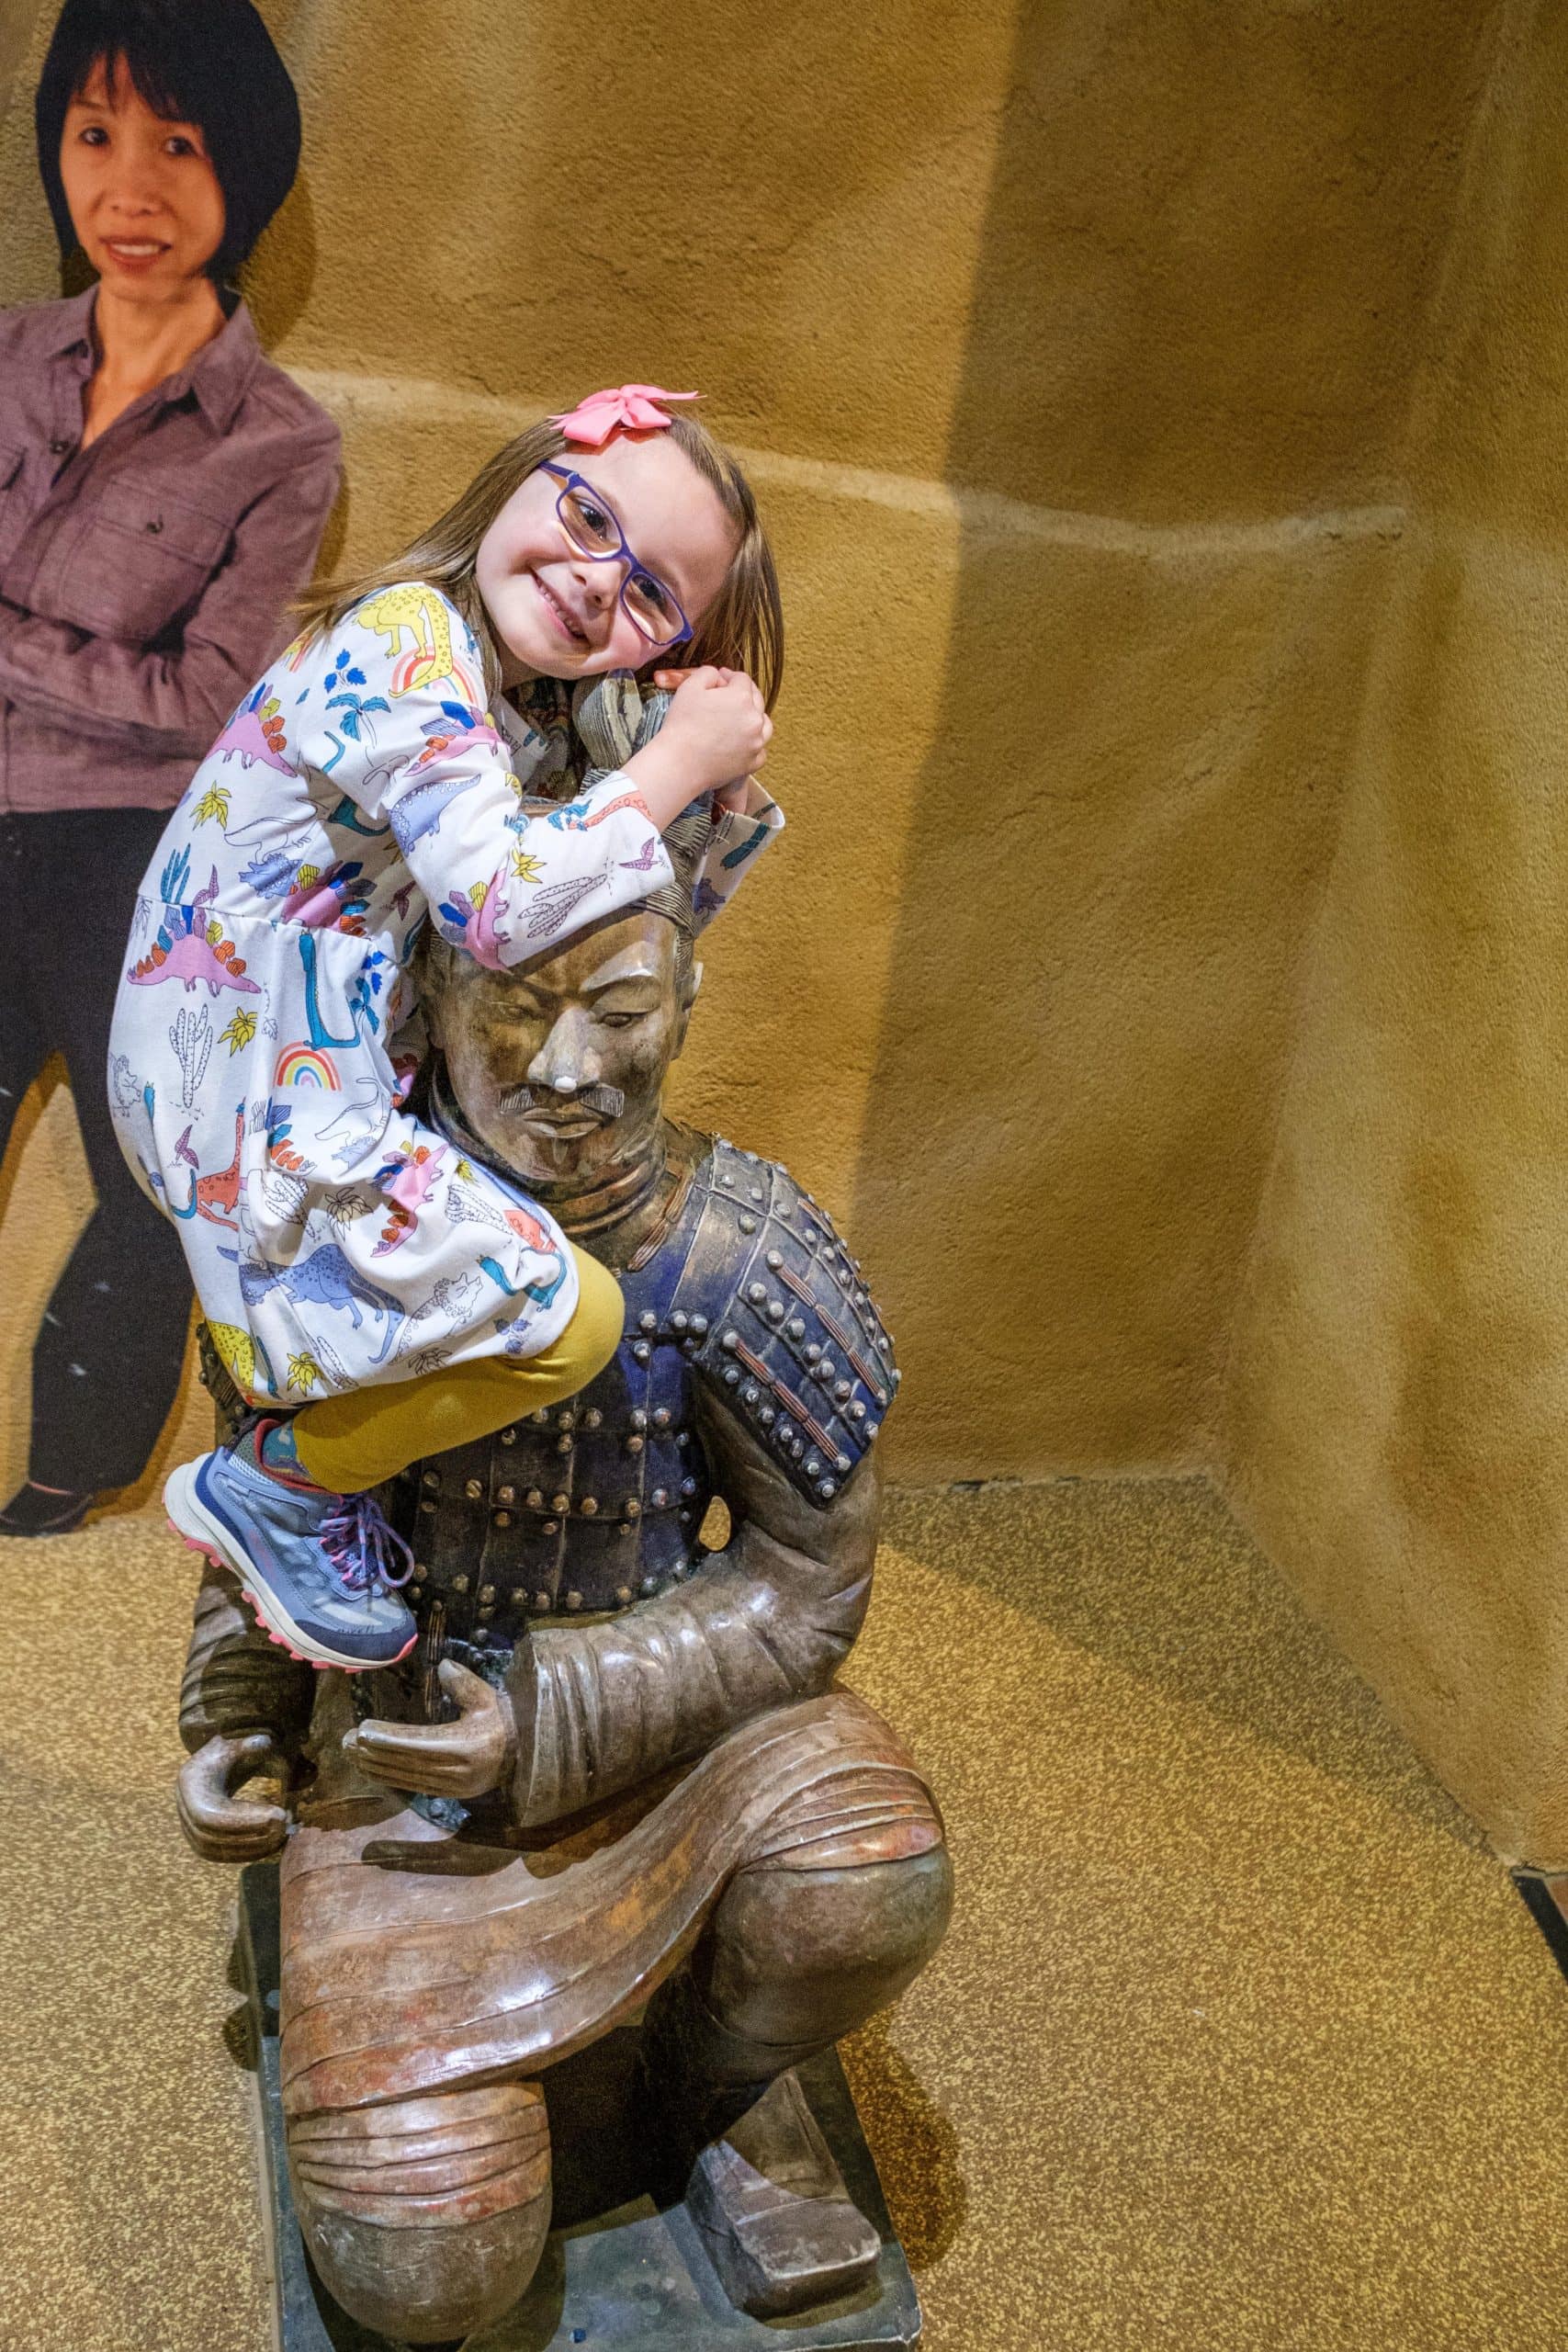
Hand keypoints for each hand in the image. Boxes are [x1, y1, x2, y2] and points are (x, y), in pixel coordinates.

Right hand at [177, 1731, 289, 1862]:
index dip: (247, 1820)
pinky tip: (274, 1843)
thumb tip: (265, 1743)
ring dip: (254, 1847)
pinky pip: (223, 1856)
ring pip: (220, 1851)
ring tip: (284, 1834)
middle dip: (254, 1834)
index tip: (280, 1814)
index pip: (215, 1816)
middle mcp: (185, 1814)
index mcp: (191, 1788)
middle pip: (217, 1837)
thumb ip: (249, 1744)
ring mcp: (190, 1832)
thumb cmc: (223, 1757)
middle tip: (287, 1825)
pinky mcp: (200, 1844)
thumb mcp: (233, 1746)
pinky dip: (249, 1852)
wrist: (203, 1771)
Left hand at [342, 1659, 515, 1800]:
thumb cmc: (502, 1720)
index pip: (419, 1743)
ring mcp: (452, 1787)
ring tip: (349, 1753)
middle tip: (344, 1741)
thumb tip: (443, 1666)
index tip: (363, 1730)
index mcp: (467, 1747)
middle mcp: (457, 1772)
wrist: (524, 1754)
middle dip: (372, 1753)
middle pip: (406, 1763)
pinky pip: (412, 1786)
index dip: (389, 1738)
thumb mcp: (487, 1697)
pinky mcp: (448, 1794)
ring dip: (374, 1766)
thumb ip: (464, 1683)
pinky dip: (387, 1777)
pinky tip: (369, 1769)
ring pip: (404, 1778)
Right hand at [653, 670, 754, 815]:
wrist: (679, 763)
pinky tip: (743, 742)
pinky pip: (760, 751)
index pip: (741, 679)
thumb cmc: (681, 724)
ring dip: (753, 718)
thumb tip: (719, 676)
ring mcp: (756, 743)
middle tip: (728, 695)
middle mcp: (754, 719)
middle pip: (755, 699)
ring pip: (763, 725)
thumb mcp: (690, 686)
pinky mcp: (752, 763)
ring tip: (740, 718)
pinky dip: (754, 745)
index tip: (720, 679)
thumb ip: (708, 672)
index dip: (729, 676)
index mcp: (741, 697)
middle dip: (743, 694)